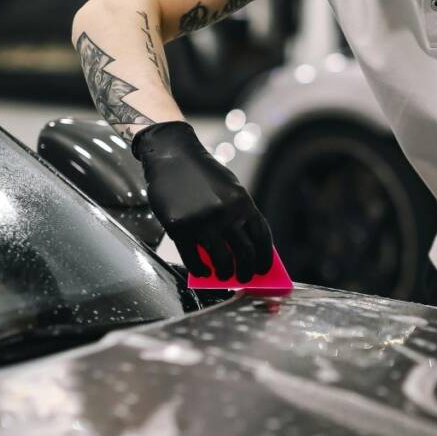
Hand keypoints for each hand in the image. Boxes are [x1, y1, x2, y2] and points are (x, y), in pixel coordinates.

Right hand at [132, 121, 272, 280]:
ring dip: (224, 274)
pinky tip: (203, 272)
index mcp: (243, 203)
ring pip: (221, 261)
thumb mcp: (229, 190)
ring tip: (223, 276)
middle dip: (246, 272)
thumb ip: (238, 217)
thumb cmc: (202, 176)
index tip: (263, 270)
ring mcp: (202, 222)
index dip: (264, 257)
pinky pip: (193, 259)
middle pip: (244, 254)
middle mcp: (225, 213)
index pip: (262, 238)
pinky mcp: (180, 228)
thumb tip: (244, 253)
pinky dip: (200, 270)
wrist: (172, 156)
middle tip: (244, 279)